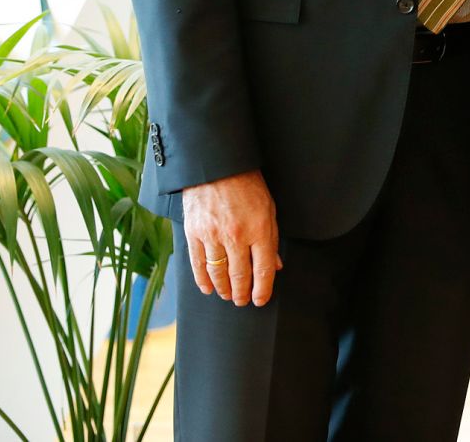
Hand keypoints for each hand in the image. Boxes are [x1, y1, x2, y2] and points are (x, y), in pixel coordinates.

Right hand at [182, 169, 280, 306]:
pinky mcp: (194, 234)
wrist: (217, 168)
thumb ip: (272, 239)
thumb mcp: (269, 209)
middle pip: (240, 275)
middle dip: (243, 293)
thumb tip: (275, 266)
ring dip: (224, 289)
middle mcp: (236, 236)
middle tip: (243, 302)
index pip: (263, 269)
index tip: (260, 300)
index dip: (263, 289)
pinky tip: (208, 288)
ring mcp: (213, 236)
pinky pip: (198, 264)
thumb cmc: (248, 187)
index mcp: (259, 229)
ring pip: (218, 273)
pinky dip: (203, 280)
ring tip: (229, 296)